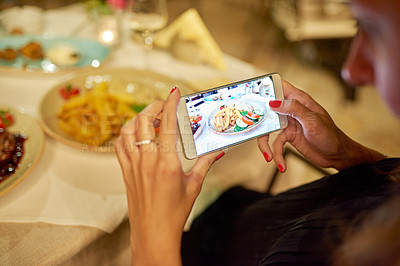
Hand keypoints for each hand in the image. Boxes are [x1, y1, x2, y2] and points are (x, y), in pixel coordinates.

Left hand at [115, 87, 222, 265]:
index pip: (167, 125)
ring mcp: (133, 165)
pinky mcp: (126, 171)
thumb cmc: (174, 214)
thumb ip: (204, 164)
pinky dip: (126, 134)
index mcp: (167, 163)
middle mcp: (147, 161)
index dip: (170, 104)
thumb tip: (216, 151)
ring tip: (151, 116)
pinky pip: (120, 146)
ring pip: (128, 131)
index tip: (174, 92)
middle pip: (145, 121)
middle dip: (154, 106)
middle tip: (165, 103)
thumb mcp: (194, 186)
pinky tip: (136, 133)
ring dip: (139, 118)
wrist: (153, 233)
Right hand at [258, 80, 384, 171]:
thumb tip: (274, 102)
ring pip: (268, 130)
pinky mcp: (288, 137)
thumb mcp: (312, 121)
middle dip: (257, 118)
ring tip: (268, 157)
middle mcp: (291, 110)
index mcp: (299, 100)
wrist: (337, 155)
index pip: (279, 86)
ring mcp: (288, 123)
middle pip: (267, 109)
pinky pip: (276, 144)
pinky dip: (277, 155)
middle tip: (250, 127)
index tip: (252, 93)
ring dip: (265, 145)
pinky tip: (281, 165)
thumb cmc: (330, 135)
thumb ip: (294, 109)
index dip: (266, 87)